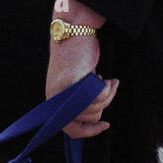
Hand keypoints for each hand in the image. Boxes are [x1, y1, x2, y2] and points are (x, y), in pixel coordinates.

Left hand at [46, 0, 118, 137]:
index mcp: (55, 103)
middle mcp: (56, 101)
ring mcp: (64, 93)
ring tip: (108, 82)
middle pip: (89, 118)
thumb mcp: (78, 84)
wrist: (73, 31)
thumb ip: (82, 101)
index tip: (105, 125)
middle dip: (102, 105)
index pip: (71, 130)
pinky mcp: (73, 84)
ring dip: (107, 95)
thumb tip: (96, 117)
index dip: (89, 131)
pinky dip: (107, 88)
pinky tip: (107, 77)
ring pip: (95, 108)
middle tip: (107, 89)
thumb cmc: (78, 56)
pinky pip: (99, 96)